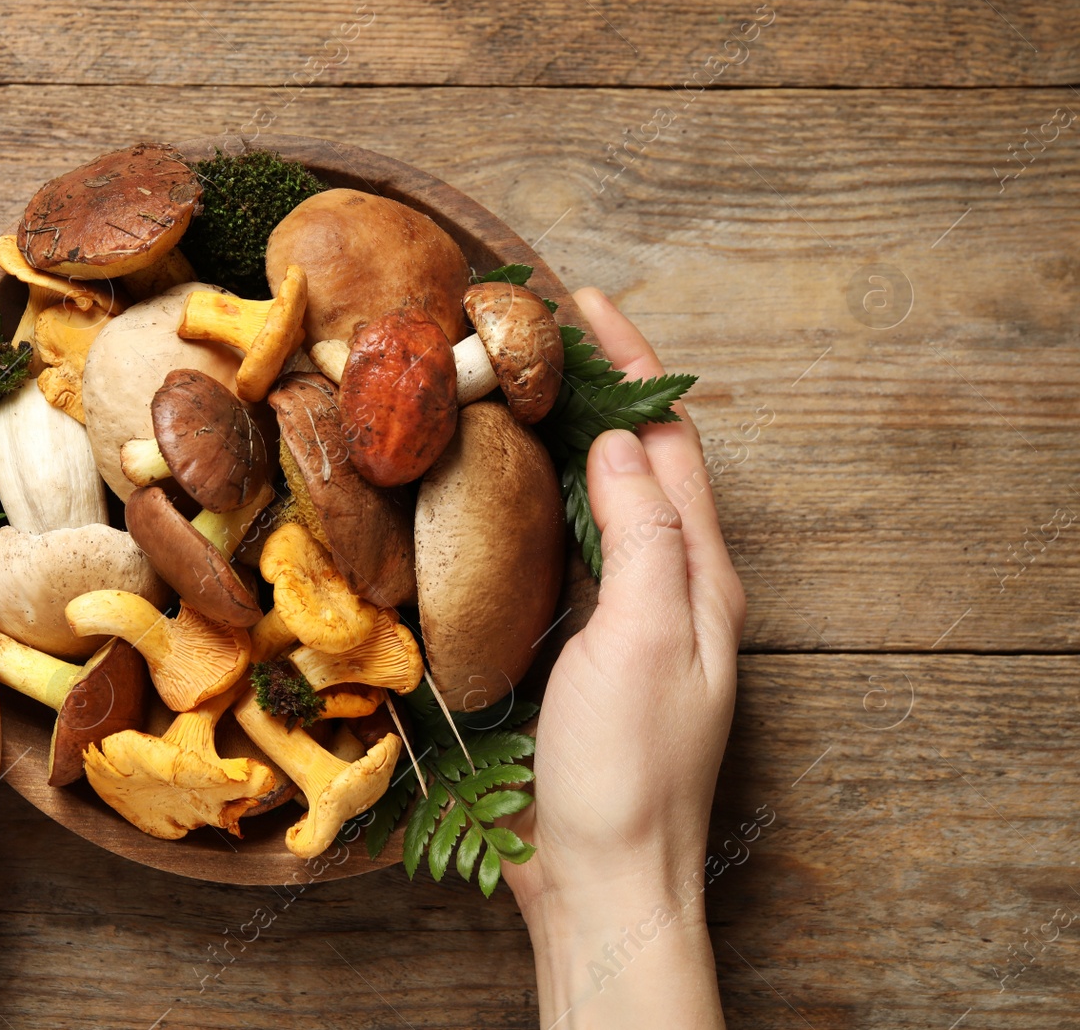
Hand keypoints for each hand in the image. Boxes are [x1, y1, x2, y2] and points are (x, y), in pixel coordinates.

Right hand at [503, 288, 745, 1028]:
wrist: (597, 882)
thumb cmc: (628, 772)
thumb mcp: (648, 640)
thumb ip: (644, 535)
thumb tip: (621, 441)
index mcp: (700, 575)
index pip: (670, 442)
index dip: (632, 367)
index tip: (581, 302)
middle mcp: (665, 587)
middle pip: (634, 461)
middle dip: (592, 390)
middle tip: (528, 333)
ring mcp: (617, 620)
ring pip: (590, 504)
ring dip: (556, 440)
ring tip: (503, 389)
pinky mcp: (569, 650)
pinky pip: (552, 554)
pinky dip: (525, 504)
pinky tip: (485, 493)